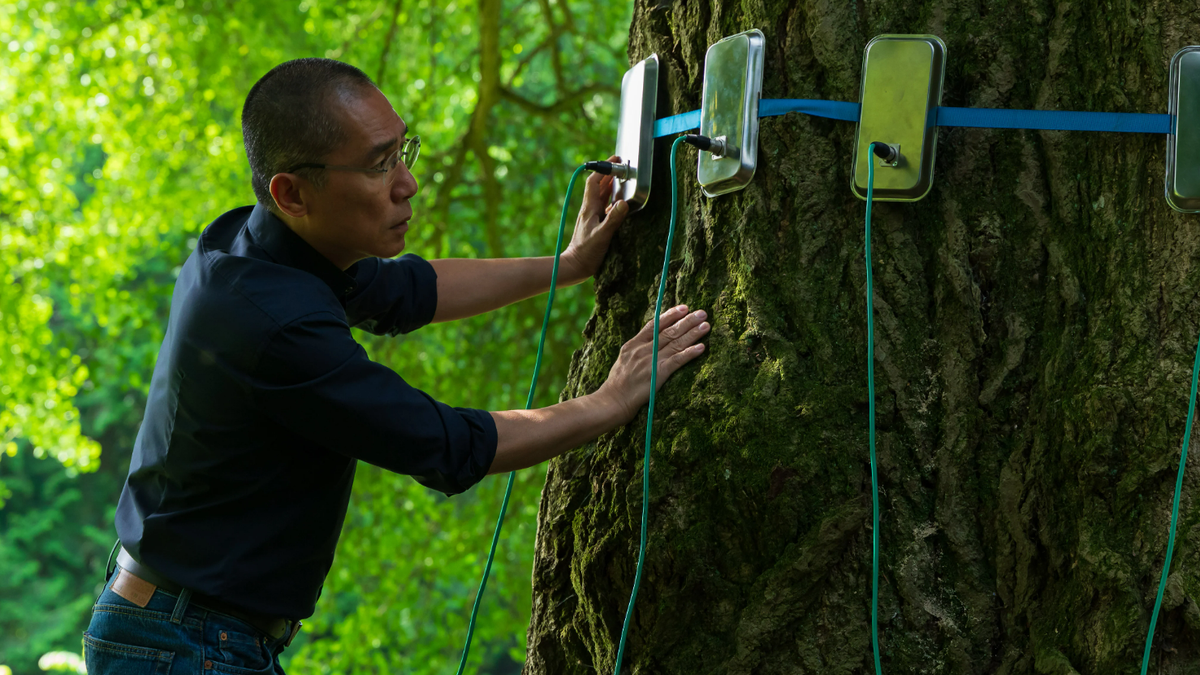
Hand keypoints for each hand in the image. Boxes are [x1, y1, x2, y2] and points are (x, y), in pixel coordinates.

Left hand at [561, 155, 629, 282]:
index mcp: (589, 208)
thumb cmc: (586, 252)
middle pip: (599, 186)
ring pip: (601, 195)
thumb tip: (623, 202)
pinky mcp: (595, 224)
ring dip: (610, 185)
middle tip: (621, 166)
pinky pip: (604, 207)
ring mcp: (591, 216)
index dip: (603, 169)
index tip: (615, 161)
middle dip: (609, 174)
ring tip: (622, 179)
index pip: (594, 182)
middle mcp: (589, 209)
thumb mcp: (602, 235)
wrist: (575, 266)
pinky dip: (612, 200)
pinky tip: (619, 203)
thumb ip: (613, 219)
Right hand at [596, 305, 709, 424]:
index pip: (654, 325)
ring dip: (693, 333)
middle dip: (687, 321)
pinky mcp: (658, 374)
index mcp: (633, 345)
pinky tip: (701, 347)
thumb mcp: (623, 361)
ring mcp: (651, 361)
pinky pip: (677, 360)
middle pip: (668, 331)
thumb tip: (648, 344)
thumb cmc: (617, 385)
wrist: (612, 401)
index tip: (684, 308)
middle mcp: (642, 349)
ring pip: (675, 343)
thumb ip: (636, 351)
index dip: (670, 315)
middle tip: (702, 312)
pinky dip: (690, 353)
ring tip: (706, 325)